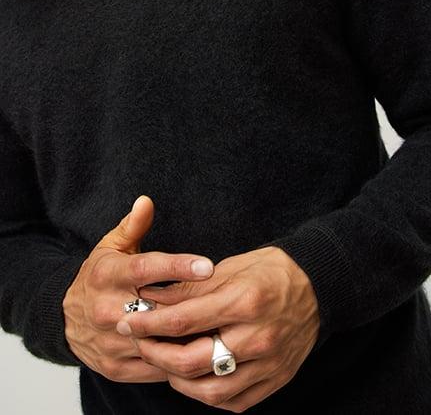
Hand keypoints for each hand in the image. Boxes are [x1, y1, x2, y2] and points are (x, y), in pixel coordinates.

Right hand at [62, 195, 214, 381]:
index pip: (146, 269)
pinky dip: (178, 360)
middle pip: (156, 309)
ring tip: (221, 327)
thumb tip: (146, 201)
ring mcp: (110, 340)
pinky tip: (202, 349)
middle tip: (228, 302)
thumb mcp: (110, 246)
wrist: (64, 318)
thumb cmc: (99, 276)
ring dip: (188, 337)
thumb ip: (133, 226)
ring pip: (157, 342)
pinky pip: (153, 367)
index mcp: (108, 274)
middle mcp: (106, 308)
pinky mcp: (115, 366)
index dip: (178, 267)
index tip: (207, 266)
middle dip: (191, 307)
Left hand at [117, 245, 320, 410]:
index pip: (183, 321)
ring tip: (164, 362)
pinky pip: (233, 401)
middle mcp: (257, 337)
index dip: (149, 323)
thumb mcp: (231, 267)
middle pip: (191, 361)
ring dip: (177, 380)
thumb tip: (151, 296)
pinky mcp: (275, 380)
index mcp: (244, 301)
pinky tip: (194, 378)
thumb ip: (191, 287)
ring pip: (210, 390)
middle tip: (139, 343)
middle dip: (155, 354)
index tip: (128, 321)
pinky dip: (207, 394)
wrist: (318, 286)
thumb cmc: (271, 270)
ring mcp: (268, 364)